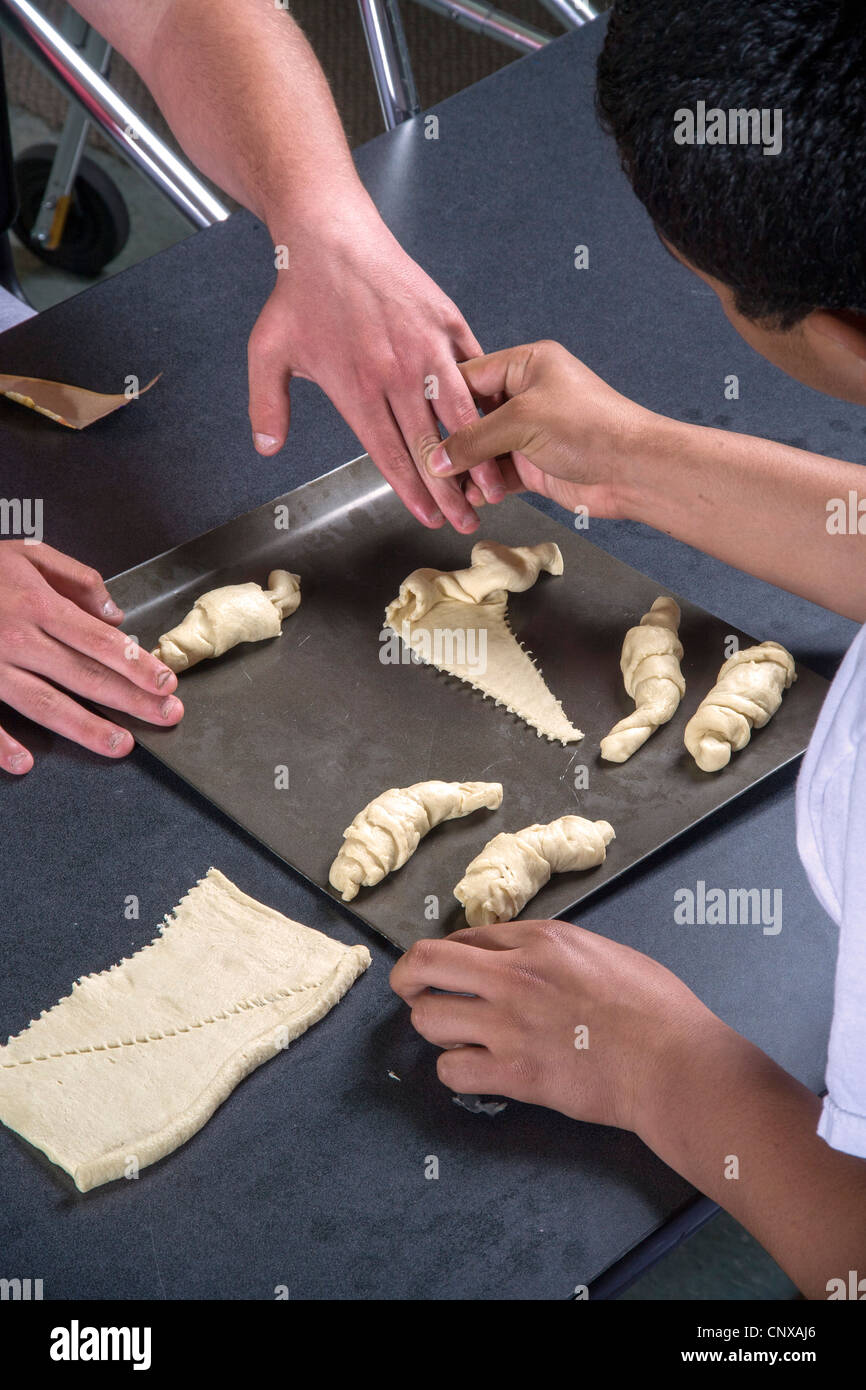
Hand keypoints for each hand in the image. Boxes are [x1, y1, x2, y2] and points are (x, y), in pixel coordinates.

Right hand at [0, 541, 182, 772]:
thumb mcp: (29, 553)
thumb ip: (77, 579)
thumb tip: (115, 614)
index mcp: (39, 605)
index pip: (100, 642)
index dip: (137, 665)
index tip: (165, 683)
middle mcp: (19, 638)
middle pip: (85, 676)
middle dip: (131, 699)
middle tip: (166, 716)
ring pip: (45, 704)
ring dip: (86, 728)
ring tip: (121, 744)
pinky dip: (1, 744)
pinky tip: (25, 762)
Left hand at [247, 207, 507, 531]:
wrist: (328, 232)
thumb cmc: (299, 292)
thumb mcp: (267, 352)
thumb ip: (267, 405)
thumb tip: (267, 448)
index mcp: (356, 389)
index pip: (390, 454)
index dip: (412, 492)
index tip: (428, 518)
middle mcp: (394, 374)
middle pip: (430, 447)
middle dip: (450, 492)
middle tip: (465, 523)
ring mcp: (425, 347)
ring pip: (460, 415)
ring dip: (480, 455)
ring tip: (494, 487)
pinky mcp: (446, 321)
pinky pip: (474, 369)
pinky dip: (487, 401)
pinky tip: (500, 427)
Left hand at [390, 918, 719, 1136]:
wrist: (674, 1063)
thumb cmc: (656, 1008)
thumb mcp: (603, 950)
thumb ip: (552, 949)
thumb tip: (518, 953)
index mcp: (541, 939)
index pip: (467, 935)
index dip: (452, 952)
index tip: (449, 966)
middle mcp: (515, 976)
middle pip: (425, 963)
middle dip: (407, 976)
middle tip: (409, 987)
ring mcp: (509, 1026)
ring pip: (428, 1018)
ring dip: (434, 1025)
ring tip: (452, 1032)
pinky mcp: (514, 1074)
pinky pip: (451, 1070)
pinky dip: (454, 1069)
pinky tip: (473, 1067)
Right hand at [422, 339, 654, 518]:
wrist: (632, 470)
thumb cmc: (590, 427)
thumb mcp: (523, 421)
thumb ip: (474, 439)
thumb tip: (436, 457)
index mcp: (526, 364)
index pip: (468, 377)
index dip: (441, 399)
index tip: (412, 418)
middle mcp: (526, 394)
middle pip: (471, 416)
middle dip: (450, 441)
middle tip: (424, 459)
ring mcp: (530, 431)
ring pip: (482, 449)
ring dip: (464, 469)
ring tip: (442, 485)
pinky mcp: (533, 464)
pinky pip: (496, 474)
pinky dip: (481, 486)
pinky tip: (467, 497)